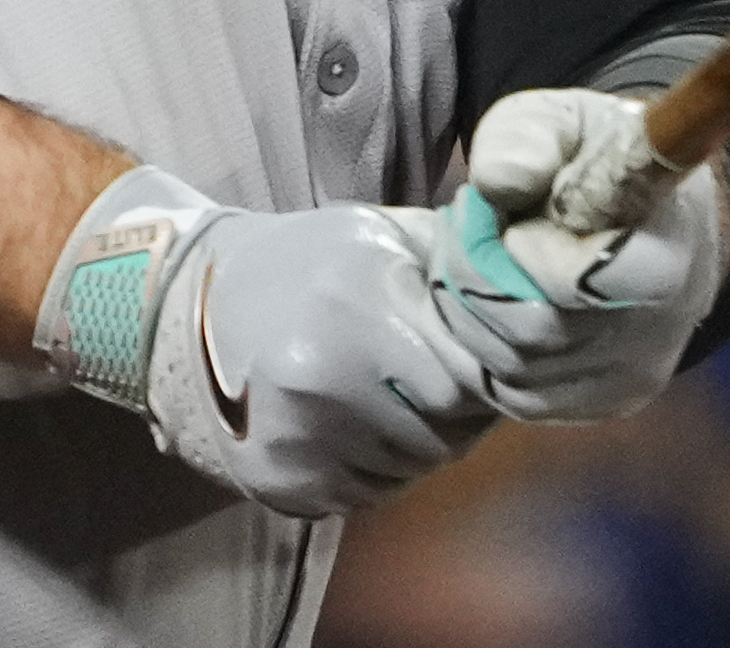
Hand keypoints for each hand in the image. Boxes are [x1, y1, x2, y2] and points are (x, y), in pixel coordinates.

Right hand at [37, 168, 493, 514]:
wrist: (198, 298)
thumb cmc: (310, 260)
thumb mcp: (381, 233)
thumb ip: (455, 258)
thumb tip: (531, 277)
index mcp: (359, 308)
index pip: (465, 382)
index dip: (485, 380)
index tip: (484, 366)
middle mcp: (323, 378)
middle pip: (442, 436)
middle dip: (459, 418)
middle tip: (447, 388)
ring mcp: (294, 435)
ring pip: (408, 471)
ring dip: (421, 446)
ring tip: (402, 401)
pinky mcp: (275, 478)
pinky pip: (364, 496)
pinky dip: (378, 470)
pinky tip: (364, 427)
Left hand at [429, 87, 724, 422]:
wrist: (652, 213)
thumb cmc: (600, 157)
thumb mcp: (565, 120)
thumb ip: (528, 136)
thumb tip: (496, 181)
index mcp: (674, 238)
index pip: (604, 276)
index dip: (537, 253)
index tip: (516, 219)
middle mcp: (667, 322)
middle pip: (539, 328)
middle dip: (481, 276)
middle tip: (473, 229)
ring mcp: (636, 372)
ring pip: (516, 366)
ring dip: (473, 310)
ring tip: (483, 257)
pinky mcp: (603, 402)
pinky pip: (514, 394)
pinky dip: (486, 348)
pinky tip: (497, 299)